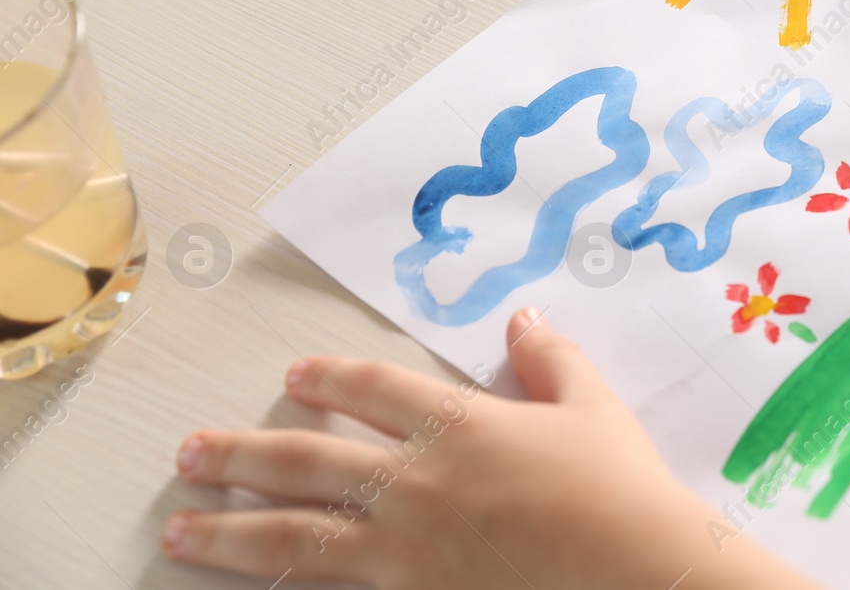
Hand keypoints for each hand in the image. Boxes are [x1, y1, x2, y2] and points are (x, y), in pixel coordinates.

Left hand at [163, 310, 816, 588]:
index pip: (372, 389)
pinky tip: (252, 585)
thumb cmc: (619, 488)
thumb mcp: (591, 406)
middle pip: (306, 461)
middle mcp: (416, 483)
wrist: (637, 571)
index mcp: (458, 425)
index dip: (327, 378)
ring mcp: (405, 550)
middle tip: (193, 451)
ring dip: (230, 529)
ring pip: (294, 536)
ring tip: (180, 527)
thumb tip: (523, 318)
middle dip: (241, 454)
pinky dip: (284, 585)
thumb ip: (549, 359)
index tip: (295, 376)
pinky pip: (330, 589)